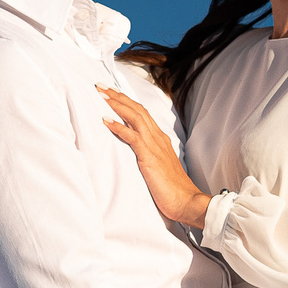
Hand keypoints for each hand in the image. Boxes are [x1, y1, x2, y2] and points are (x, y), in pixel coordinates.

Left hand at [97, 86, 209, 228]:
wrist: (186, 201)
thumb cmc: (172, 188)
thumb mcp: (158, 165)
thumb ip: (148, 154)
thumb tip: (134, 148)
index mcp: (160, 139)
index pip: (142, 113)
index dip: (126, 101)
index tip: (111, 93)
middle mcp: (158, 138)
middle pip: (137, 109)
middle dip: (118, 96)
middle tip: (101, 86)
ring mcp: (155, 146)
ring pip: (135, 117)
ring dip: (117, 105)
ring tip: (101, 95)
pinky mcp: (149, 157)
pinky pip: (132, 137)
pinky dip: (118, 127)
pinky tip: (105, 120)